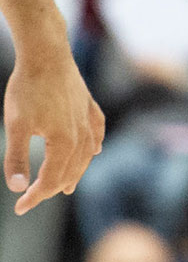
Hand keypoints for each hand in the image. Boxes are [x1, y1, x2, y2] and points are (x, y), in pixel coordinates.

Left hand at [4, 32, 104, 213]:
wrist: (46, 54)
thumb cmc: (28, 88)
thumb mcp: (15, 126)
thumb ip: (16, 158)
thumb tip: (16, 187)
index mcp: (64, 141)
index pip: (51, 179)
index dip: (35, 196)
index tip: (19, 208)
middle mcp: (81, 134)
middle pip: (70, 171)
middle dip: (51, 188)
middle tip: (33, 199)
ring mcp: (87, 119)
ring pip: (86, 155)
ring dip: (76, 173)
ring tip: (67, 187)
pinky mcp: (88, 106)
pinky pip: (97, 132)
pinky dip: (95, 145)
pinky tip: (95, 150)